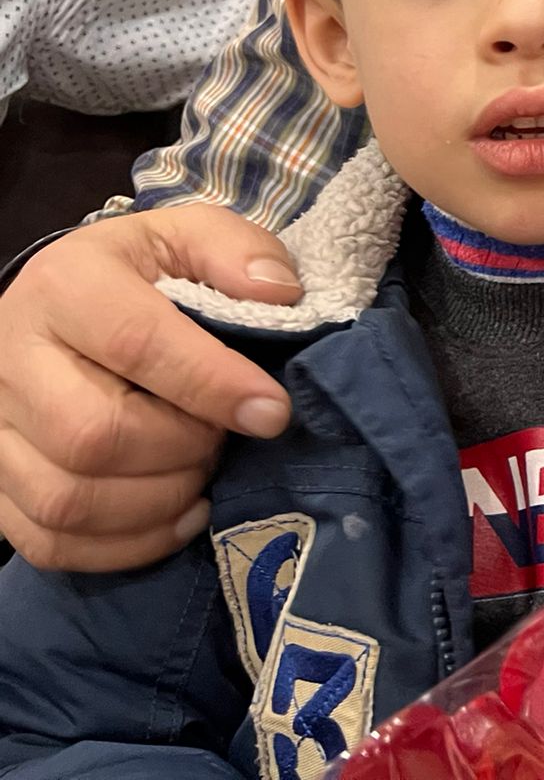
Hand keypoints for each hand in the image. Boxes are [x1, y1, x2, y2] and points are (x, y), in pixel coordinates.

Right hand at [0, 205, 301, 570]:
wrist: (56, 309)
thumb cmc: (137, 276)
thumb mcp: (186, 236)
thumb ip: (236, 251)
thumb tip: (279, 293)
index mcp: (66, 286)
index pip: (137, 344)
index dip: (213, 385)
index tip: (272, 412)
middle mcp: (11, 359)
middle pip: (93, 436)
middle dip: (182, 449)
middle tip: (223, 438)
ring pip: (67, 500)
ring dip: (158, 502)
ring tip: (201, 470)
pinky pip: (49, 542)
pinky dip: (127, 545)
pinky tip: (179, 514)